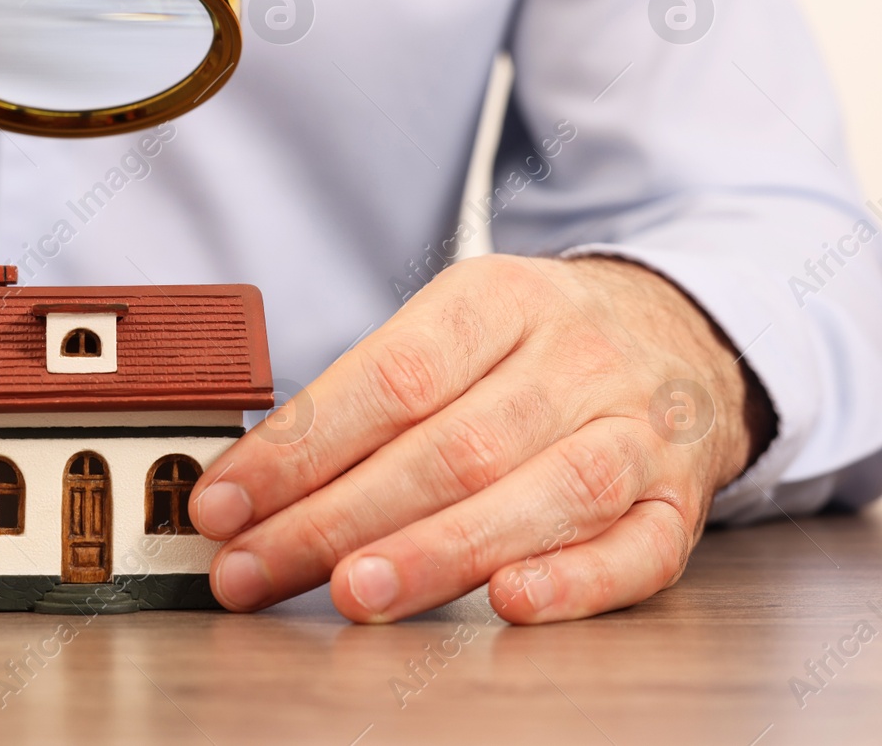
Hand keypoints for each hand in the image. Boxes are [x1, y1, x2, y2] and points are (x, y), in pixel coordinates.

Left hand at [191, 255, 772, 622]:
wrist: (680, 333)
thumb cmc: (532, 343)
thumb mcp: (454, 324)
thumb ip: (367, 395)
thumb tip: (252, 481)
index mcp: (498, 299)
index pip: (388, 376)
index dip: (300, 446)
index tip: (224, 501)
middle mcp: (573, 359)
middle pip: (449, 446)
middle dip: (337, 518)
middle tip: (253, 567)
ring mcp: (636, 431)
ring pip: (540, 495)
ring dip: (436, 553)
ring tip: (350, 592)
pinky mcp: (679, 502)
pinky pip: (638, 550)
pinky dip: (573, 582)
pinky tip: (505, 604)